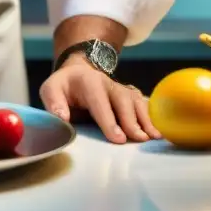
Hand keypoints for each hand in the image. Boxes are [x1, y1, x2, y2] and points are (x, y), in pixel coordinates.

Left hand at [40, 56, 160, 143]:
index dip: (109, 120)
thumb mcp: (51, 89)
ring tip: (155, 136)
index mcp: (88, 82)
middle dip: (131, 120)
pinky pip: (143, 103)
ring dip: (146, 119)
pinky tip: (159, 130)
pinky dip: (151, 116)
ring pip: (136, 101)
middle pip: (123, 100)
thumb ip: (54, 103)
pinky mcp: (129, 95)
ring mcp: (121, 88)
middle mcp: (108, 83)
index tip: (118, 138)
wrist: (78, 72)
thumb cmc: (63, 86)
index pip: (100, 102)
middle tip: (139, 139)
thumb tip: (62, 118)